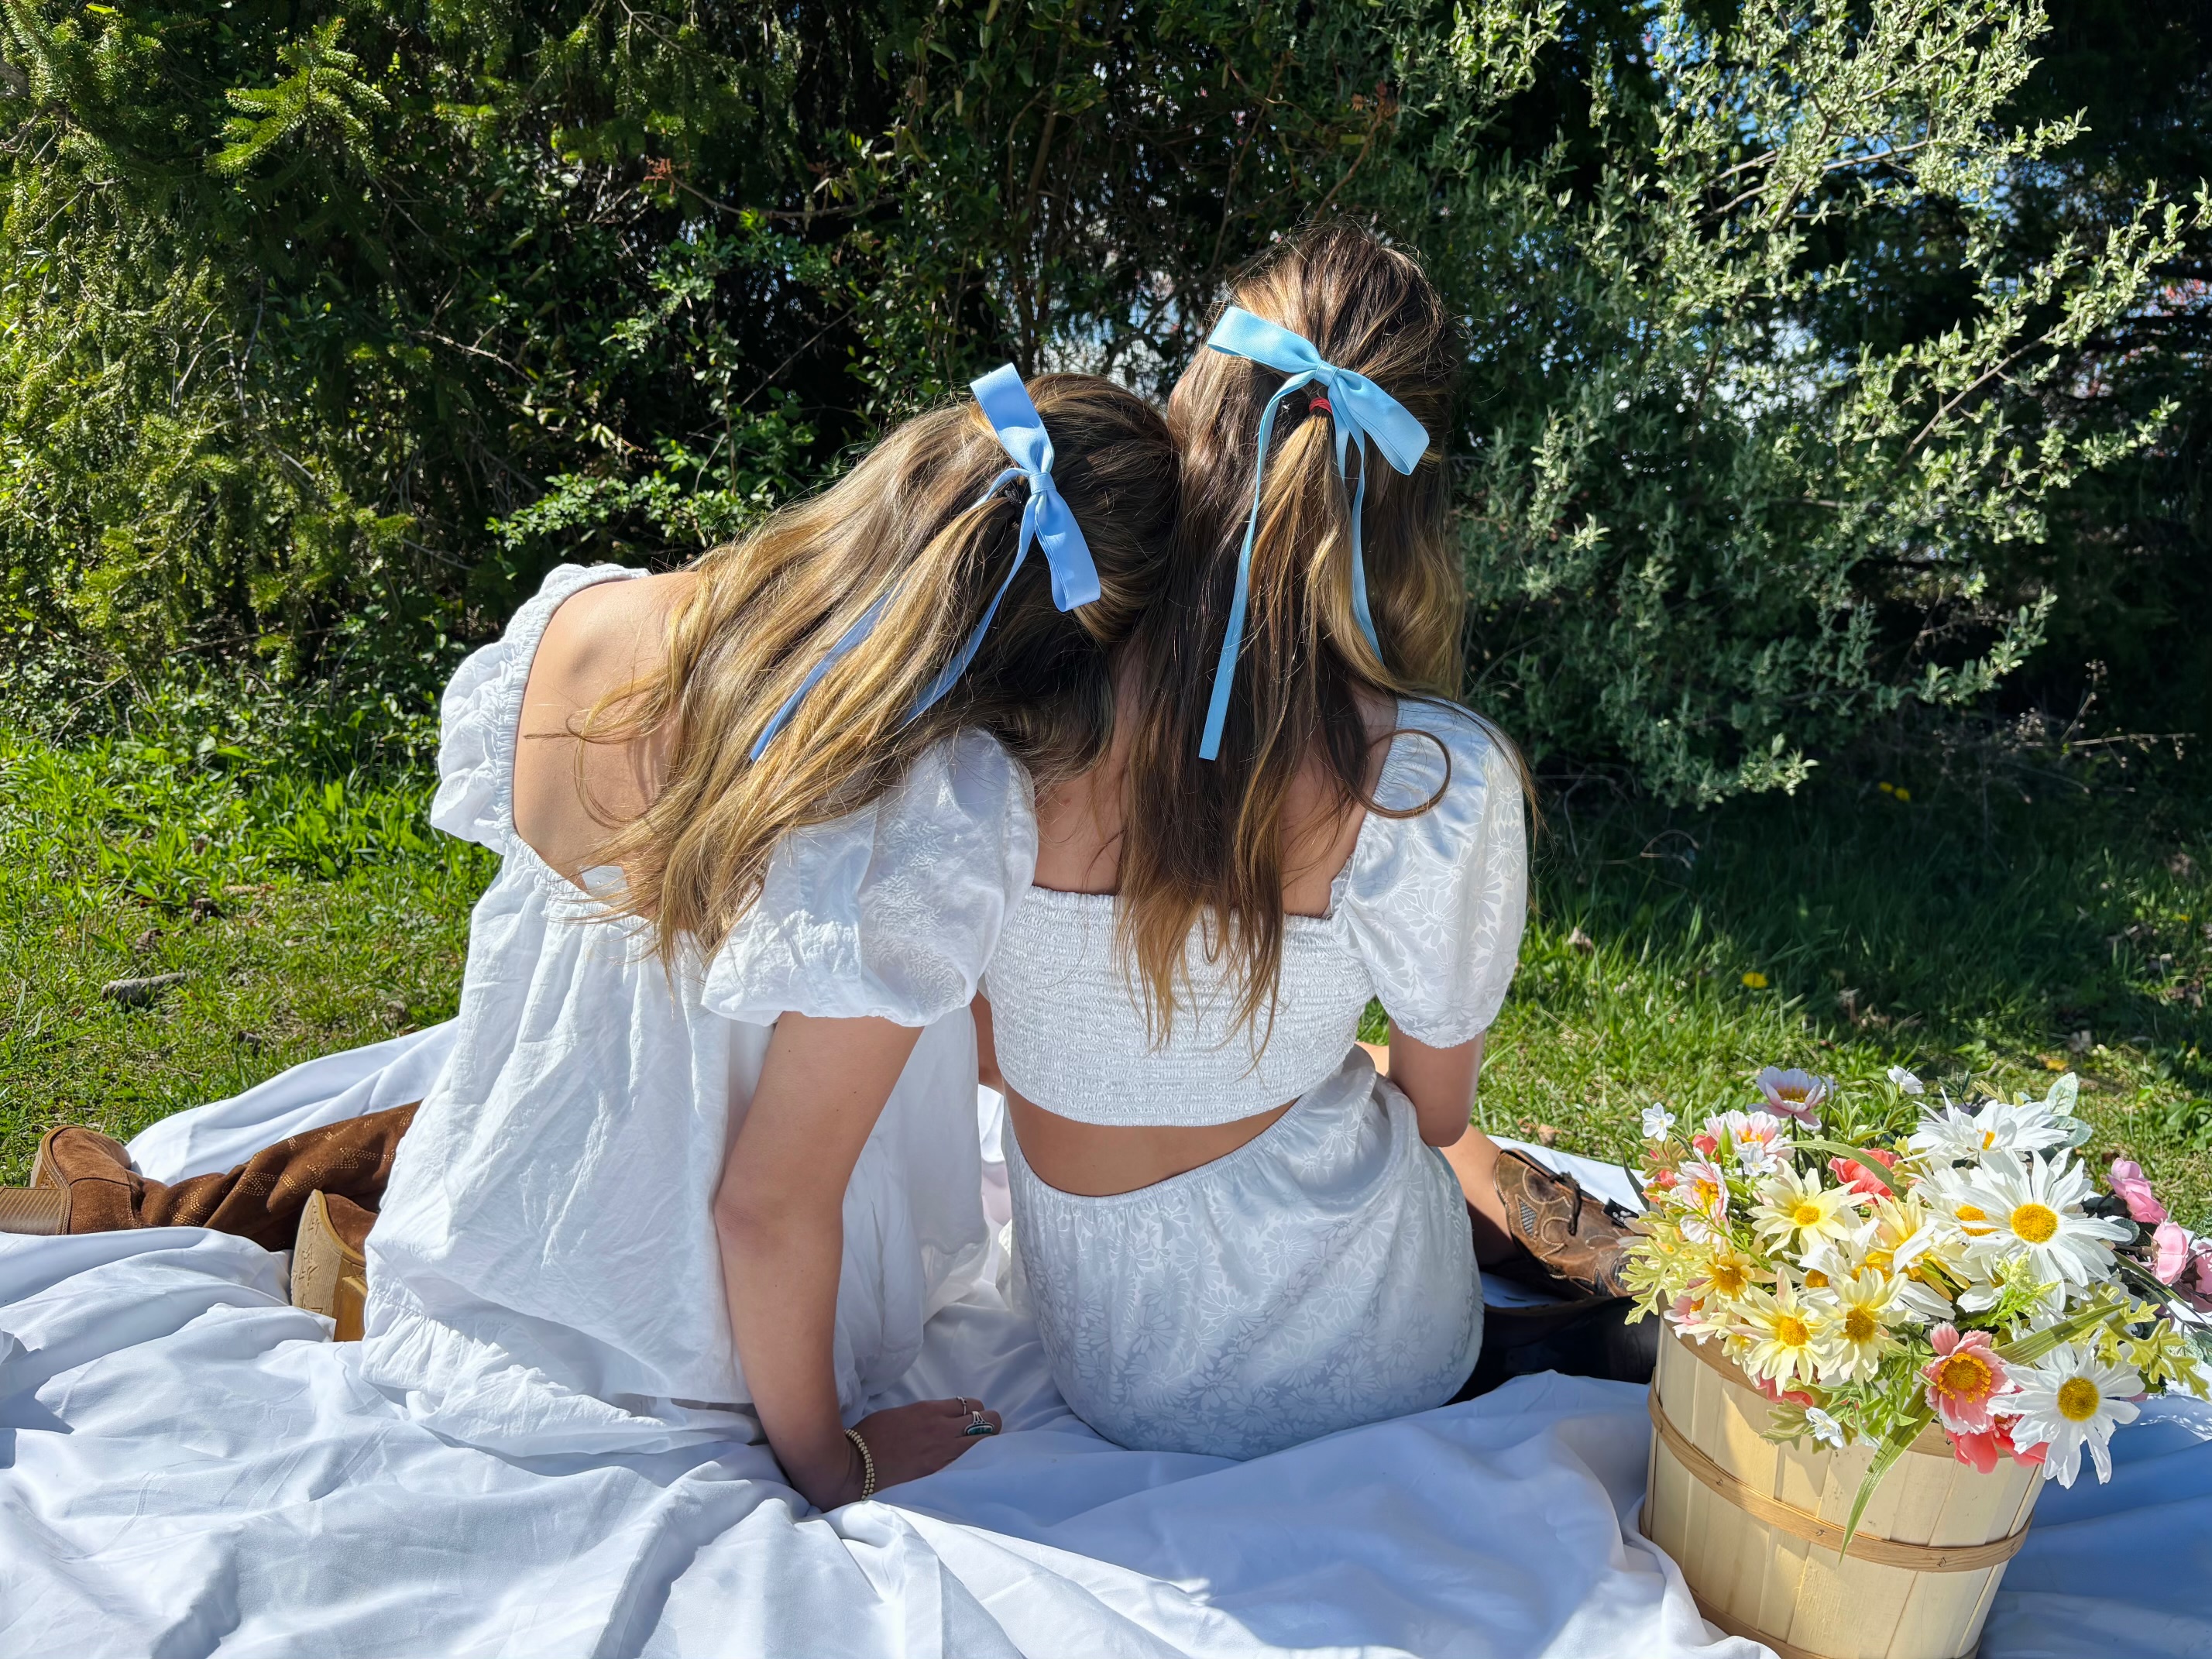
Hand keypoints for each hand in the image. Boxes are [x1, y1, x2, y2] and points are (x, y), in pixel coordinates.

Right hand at [837, 1396, 1004, 1503]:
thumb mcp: (898, 1415)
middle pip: (986, 1420)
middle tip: (986, 1436)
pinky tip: (975, 1469)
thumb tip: (934, 1422)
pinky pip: (970, 1464)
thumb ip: (921, 1417)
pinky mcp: (940, 1473)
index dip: (976, 1413)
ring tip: (985, 1452)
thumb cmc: (869, 1439)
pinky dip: (976, 1463)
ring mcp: (944, 1452)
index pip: (970, 1405)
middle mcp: (942, 1427)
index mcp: (929, 1410)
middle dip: (990, 1426)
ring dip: (989, 1444)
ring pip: (985, 1441)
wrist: (856, 1467)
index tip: (973, 1422)